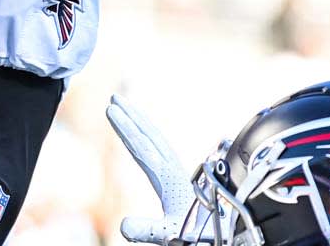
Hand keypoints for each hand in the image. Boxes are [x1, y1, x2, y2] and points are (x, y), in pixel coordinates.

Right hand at [106, 94, 194, 243]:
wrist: (218, 240)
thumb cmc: (195, 237)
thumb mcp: (169, 233)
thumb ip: (148, 229)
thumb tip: (124, 226)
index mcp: (170, 180)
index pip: (143, 147)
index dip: (125, 127)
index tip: (110, 108)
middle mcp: (175, 173)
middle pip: (151, 137)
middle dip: (133, 116)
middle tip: (115, 97)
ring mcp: (177, 176)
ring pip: (157, 142)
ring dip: (141, 124)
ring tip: (126, 110)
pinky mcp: (178, 183)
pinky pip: (160, 153)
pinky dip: (148, 140)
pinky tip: (143, 140)